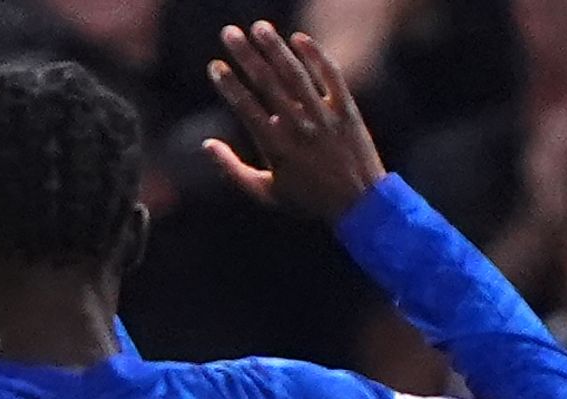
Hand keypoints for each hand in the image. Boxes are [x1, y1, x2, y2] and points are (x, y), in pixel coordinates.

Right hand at [204, 22, 386, 220]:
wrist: (360, 203)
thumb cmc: (307, 200)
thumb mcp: (264, 193)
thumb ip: (232, 169)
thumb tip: (206, 144)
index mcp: (276, 149)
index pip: (246, 109)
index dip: (228, 85)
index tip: (214, 65)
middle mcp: (299, 128)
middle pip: (268, 84)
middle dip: (246, 56)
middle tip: (229, 33)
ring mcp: (324, 117)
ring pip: (297, 75)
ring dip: (276, 48)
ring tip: (259, 27)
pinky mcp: (347, 110)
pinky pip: (331, 77)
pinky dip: (316, 56)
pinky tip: (298, 38)